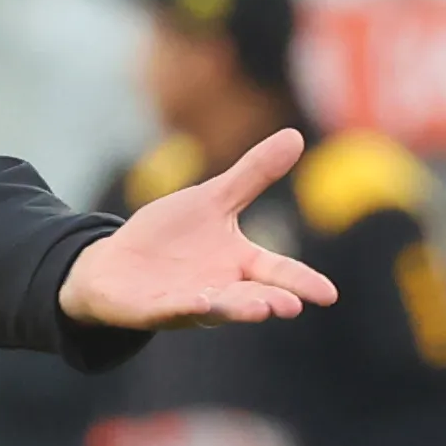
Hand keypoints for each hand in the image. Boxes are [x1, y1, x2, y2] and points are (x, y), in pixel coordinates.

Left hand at [58, 129, 338, 329]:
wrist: (115, 263)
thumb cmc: (170, 236)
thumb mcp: (213, 199)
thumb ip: (252, 175)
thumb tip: (295, 136)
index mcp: (239, 262)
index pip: (278, 272)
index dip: (302, 283)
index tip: (329, 295)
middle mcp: (220, 288)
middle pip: (252, 296)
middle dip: (271, 300)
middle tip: (292, 306)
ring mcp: (188, 302)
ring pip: (218, 308)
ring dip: (238, 309)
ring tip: (262, 309)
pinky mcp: (154, 309)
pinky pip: (172, 308)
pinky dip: (186, 306)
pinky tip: (199, 302)